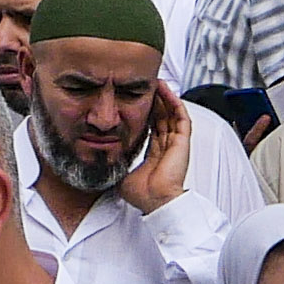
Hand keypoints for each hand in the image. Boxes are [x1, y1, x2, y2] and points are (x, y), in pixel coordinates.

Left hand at [117, 82, 192, 212]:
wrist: (155, 201)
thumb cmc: (143, 194)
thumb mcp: (122, 173)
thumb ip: (116, 162)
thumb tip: (100, 157)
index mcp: (154, 155)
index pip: (151, 127)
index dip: (145, 112)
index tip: (136, 100)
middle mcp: (166, 147)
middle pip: (162, 117)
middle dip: (155, 101)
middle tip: (146, 86)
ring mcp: (175, 143)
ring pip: (172, 113)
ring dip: (165, 97)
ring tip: (157, 82)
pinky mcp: (182, 142)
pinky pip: (181, 117)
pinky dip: (174, 102)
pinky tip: (166, 90)